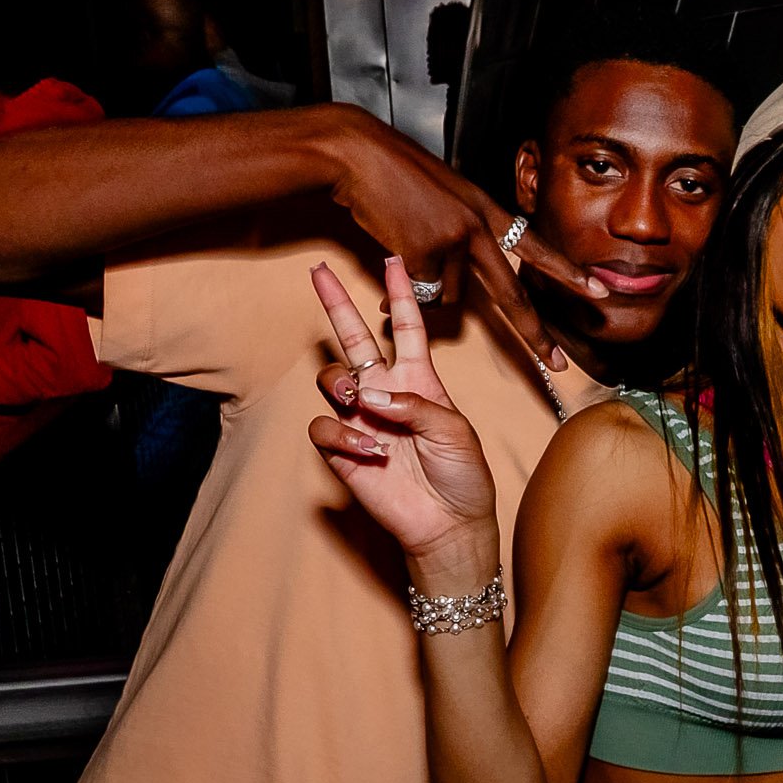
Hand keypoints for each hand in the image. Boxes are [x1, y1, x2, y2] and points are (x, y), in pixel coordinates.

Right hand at [307, 256, 497, 566]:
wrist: (449, 523)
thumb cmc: (462, 475)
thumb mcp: (454, 430)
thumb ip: (415, 404)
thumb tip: (369, 395)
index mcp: (419, 380)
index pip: (405, 328)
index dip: (400, 294)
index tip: (393, 259)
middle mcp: (385, 393)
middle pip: (353, 339)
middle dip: (336, 304)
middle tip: (319, 272)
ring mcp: (360, 420)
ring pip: (331, 380)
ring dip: (343, 386)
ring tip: (364, 406)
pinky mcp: (342, 451)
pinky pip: (324, 428)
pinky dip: (344, 436)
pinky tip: (371, 452)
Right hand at [322, 106, 606, 369]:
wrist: (357, 153)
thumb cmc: (394, 171)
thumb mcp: (445, 194)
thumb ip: (462, 228)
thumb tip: (456, 273)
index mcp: (486, 209)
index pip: (536, 247)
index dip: (568, 272)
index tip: (599, 290)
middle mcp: (478, 227)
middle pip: (512, 293)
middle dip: (535, 334)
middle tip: (558, 363)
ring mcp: (454, 241)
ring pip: (448, 297)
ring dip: (428, 289)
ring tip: (404, 251)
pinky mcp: (425, 253)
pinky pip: (420, 293)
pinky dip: (403, 292)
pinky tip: (391, 259)